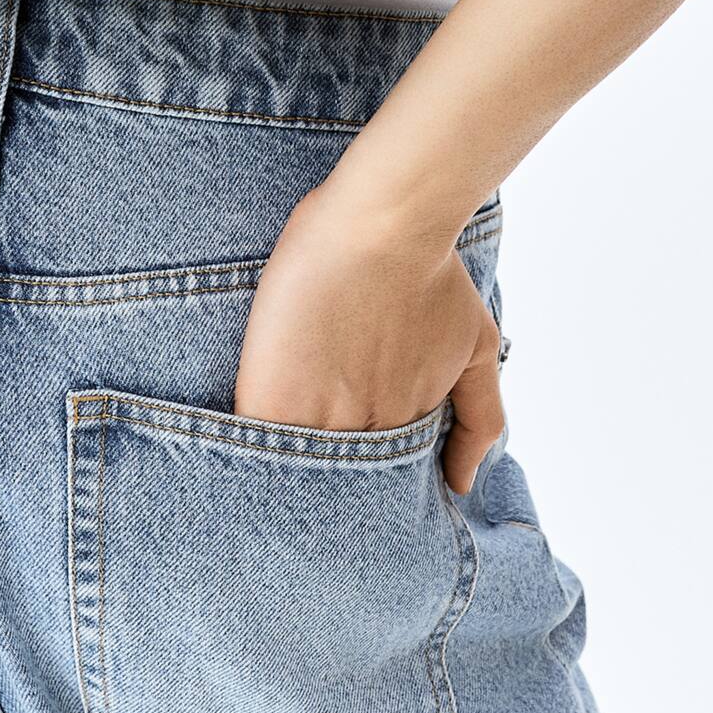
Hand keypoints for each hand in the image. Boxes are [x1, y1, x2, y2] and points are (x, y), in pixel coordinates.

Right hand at [234, 181, 505, 494]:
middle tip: (310, 462)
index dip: (362, 483)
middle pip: (337, 488)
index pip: (380, 485)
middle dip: (324, 487)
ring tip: (265, 461)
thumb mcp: (476, 346)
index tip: (349, 475)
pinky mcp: (270, 397)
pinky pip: (249, 442)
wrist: (383, 223)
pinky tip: (233, 446)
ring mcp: (318, 420)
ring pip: (293, 472)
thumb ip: (479, 419)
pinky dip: (243, 449)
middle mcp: (368, 436)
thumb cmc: (431, 273)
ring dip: (279, 473)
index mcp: (407, 429)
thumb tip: (460, 484)